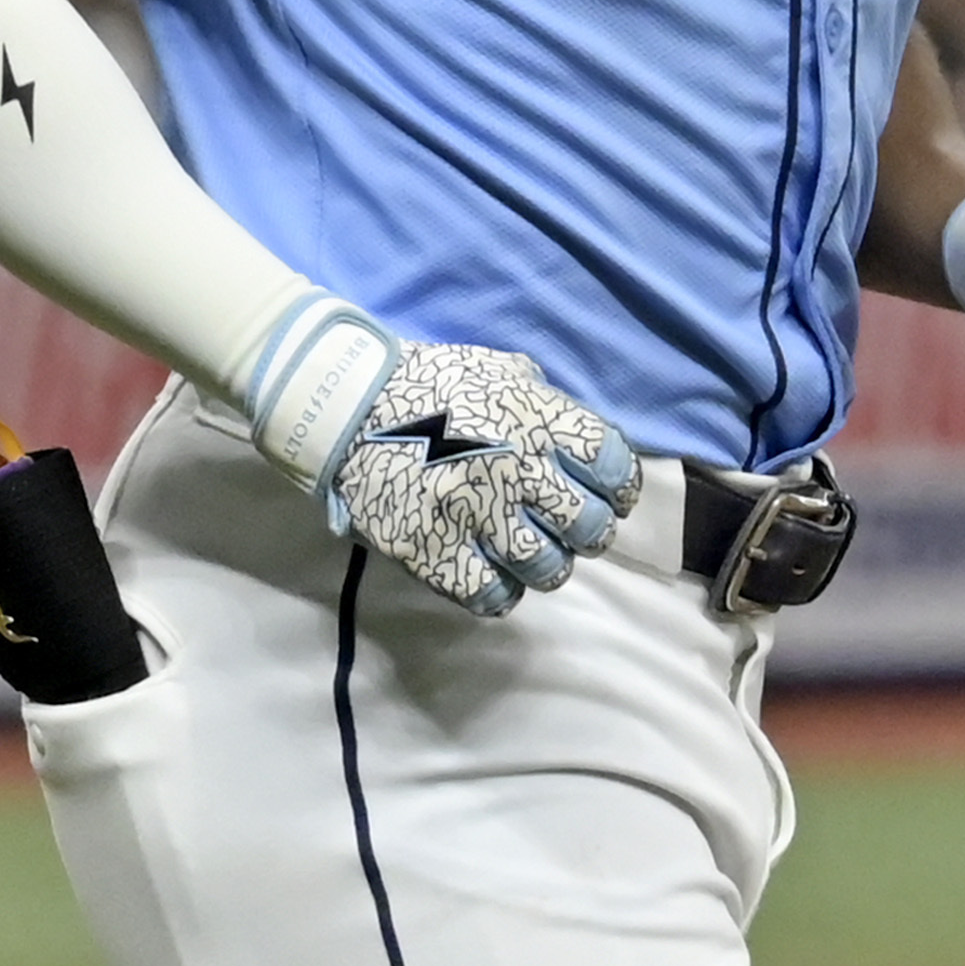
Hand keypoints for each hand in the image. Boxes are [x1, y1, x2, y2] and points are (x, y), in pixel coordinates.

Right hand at [249, 306, 640, 610]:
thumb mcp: (498, 370)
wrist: (345, 404)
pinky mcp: (432, 551)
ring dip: (546, 564)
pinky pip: (493, 595)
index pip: (614, 466)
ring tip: (529, 553)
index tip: (609, 496)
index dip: (619, 489)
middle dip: (587, 531)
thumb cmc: (428, 385)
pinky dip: (501, 591)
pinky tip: (490, 573)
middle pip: (591, 527)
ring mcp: (474, 514)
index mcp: (537, 418)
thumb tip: (586, 444)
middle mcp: (516, 467)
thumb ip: (547, 404)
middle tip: (568, 529)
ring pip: (548, 568)